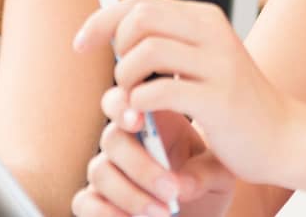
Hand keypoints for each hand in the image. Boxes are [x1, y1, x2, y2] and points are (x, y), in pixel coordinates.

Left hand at [71, 0, 305, 200]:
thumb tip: (112, 32)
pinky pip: (159, 92)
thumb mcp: (202, 61)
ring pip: (146, 51)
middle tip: (121, 80)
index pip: (139, 4)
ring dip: (126, 79)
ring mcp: (218, 64)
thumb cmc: (233, 104)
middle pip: (139, 18)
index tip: (81, 45)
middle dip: (115, 48)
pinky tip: (144, 118)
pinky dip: (140, 105)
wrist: (283, 137)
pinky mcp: (219, 99)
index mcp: (204, 18)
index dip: (101, 21)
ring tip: (133, 101)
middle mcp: (212, 32)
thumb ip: (167, 44)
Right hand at [73, 96, 232, 216]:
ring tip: (163, 214)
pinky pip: (85, 203)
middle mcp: (124, 142)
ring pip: (99, 172)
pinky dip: (106, 214)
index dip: (121, 105)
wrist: (203, 213)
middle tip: (172, 190)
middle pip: (111, 138)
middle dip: (140, 166)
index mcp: (152, 121)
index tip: (138, 121)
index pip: (122, 99)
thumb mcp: (220, 173)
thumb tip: (181, 185)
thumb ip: (205, 171)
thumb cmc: (208, 183)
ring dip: (130, 195)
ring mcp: (107, 172)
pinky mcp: (96, 202)